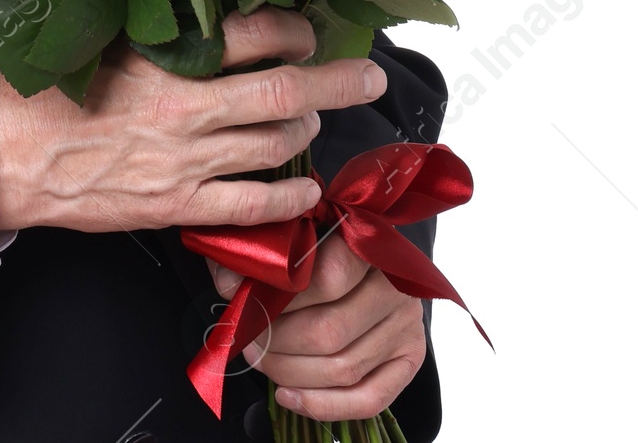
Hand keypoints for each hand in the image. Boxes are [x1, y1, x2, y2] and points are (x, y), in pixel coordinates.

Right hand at [0, 8, 385, 233]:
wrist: (13, 155)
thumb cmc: (55, 90)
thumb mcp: (109, 42)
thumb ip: (164, 34)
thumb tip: (217, 19)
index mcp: (167, 58)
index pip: (253, 34)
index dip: (294, 30)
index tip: (309, 30)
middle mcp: (186, 108)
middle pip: (284, 91)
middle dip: (337, 81)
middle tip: (368, 74)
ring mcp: (186, 161)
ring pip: (274, 144)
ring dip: (306, 130)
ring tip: (313, 122)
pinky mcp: (178, 205)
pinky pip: (252, 205)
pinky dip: (289, 197)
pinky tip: (305, 189)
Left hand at [209, 233, 426, 422]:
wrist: (376, 256)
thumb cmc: (328, 242)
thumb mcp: (300, 232)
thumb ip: (265, 251)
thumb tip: (227, 283)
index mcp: (370, 245)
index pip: (326, 277)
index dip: (279, 297)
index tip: (245, 303)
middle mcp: (395, 288)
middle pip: (329, 331)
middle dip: (277, 342)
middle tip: (247, 338)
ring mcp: (407, 327)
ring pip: (344, 368)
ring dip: (291, 372)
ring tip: (260, 360)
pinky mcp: (410, 360)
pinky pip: (369, 399)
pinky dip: (323, 405)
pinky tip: (288, 395)